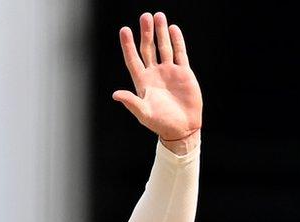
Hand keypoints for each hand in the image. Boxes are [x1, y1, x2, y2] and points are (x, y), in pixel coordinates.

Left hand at [113, 12, 201, 153]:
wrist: (182, 128)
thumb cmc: (160, 123)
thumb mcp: (143, 113)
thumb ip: (131, 102)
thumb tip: (116, 94)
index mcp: (142, 82)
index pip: (133, 59)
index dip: (128, 45)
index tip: (124, 30)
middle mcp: (154, 74)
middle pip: (148, 49)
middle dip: (146, 33)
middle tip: (144, 16)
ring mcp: (169, 72)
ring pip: (164, 47)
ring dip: (161, 32)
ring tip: (158, 16)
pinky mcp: (183, 73)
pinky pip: (179, 53)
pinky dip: (177, 41)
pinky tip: (173, 29)